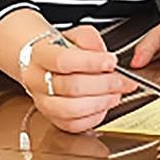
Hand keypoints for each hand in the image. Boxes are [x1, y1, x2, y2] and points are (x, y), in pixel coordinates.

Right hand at [20, 24, 137, 132]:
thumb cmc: (61, 49)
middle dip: (103, 85)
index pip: (64, 61)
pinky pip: (73, 125)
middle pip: (71, 87)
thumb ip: (90, 40)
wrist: (45, 63)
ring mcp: (43, 102)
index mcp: (40, 55)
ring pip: (71, 110)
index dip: (91, 62)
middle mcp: (37, 80)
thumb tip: (103, 55)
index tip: (111, 61)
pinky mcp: (52, 118)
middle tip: (121, 80)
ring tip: (116, 94)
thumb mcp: (75, 34)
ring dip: (100, 102)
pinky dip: (94, 117)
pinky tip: (104, 105)